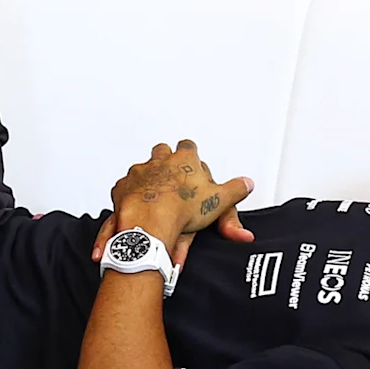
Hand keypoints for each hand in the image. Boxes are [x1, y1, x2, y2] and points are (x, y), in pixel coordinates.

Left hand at [95, 139, 255, 260]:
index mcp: (184, 160)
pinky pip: (125, 188)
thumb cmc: (182, 210)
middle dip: (166, 159)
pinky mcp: (123, 188)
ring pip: (142, 168)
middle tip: (171, 171)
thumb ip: (235, 189)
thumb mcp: (219, 200)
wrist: (151, 222)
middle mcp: (159, 161)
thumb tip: (247, 183)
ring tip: (153, 193)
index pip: (188, 146)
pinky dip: (130, 194)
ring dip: (147, 177)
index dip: (189, 151)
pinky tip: (135, 205)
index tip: (190, 155)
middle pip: (161, 151)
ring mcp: (138, 173)